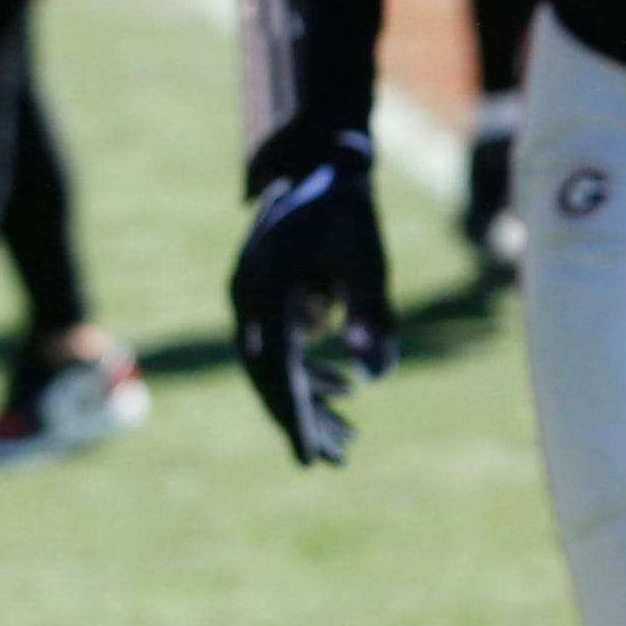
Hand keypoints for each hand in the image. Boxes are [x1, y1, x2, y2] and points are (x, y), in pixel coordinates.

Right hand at [228, 135, 395, 464]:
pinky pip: (283, 347)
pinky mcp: (263, 299)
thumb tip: (379, 376)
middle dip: (301, 419)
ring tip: (344, 438)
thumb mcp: (368, 259)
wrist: (322, 164)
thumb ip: (373, 314)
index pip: (277, 368)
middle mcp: (246, 299)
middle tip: (331, 461)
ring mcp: (250, 300)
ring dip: (308, 398)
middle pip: (270, 375)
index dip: (295, 416)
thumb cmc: (348, 209)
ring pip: (276, 366)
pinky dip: (310, 369)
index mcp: (263, 289)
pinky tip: (345, 388)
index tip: (310, 459)